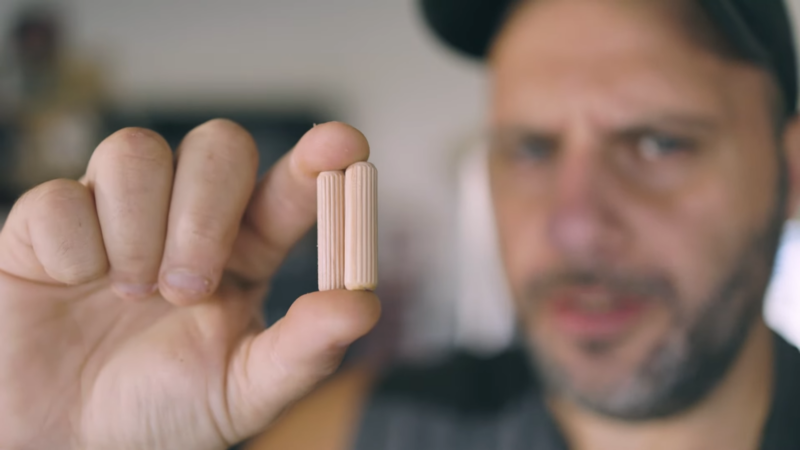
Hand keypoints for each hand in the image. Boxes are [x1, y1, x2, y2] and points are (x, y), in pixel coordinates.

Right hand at [0, 120, 380, 449]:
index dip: (316, 161)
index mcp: (246, 252)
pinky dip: (75, 248)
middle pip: (219, 146)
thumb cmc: (163, 411)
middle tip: (189, 290)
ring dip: (138, 231)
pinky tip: (75, 286)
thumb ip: (304, 351)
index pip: (288, 189)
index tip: (345, 145)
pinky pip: (62, 195)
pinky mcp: (49, 219)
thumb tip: (363, 306)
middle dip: (206, 212)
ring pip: (137, 151)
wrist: (67, 440)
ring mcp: (119, 211)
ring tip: (131, 296)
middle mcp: (188, 218)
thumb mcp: (242, 391)